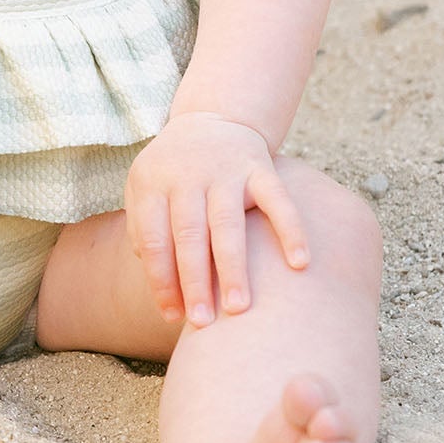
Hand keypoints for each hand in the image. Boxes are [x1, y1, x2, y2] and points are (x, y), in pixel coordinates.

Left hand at [123, 113, 309, 326]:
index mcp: (152, 184)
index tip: (172, 316)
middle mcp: (188, 176)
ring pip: (229, 224)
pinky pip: (279, 201)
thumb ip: (144, 230)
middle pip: (190, 235)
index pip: (154, 240)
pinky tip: (300, 264)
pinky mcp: (262, 168)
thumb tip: (159, 282)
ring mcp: (226, 172)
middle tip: (203, 322)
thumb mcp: (144, 189)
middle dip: (195, 282)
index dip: (161, 280)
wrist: (210, 120)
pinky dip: (291, 231)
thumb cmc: (172, 172)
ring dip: (234, 268)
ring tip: (239, 308)